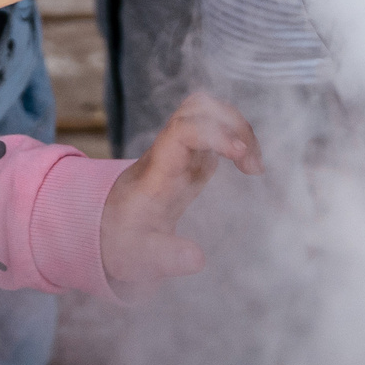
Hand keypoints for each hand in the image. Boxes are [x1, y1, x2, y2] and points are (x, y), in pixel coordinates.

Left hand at [99, 92, 262, 288]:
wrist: (111, 226)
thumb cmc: (125, 238)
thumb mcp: (139, 256)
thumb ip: (167, 257)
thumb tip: (198, 258)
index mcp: (158, 169)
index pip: (182, 130)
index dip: (214, 133)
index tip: (241, 154)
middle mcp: (169, 151)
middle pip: (197, 107)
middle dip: (233, 124)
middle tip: (252, 164)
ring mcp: (180, 150)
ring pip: (207, 111)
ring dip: (237, 127)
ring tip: (254, 165)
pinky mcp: (191, 156)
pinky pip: (215, 128)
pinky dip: (238, 138)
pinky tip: (249, 166)